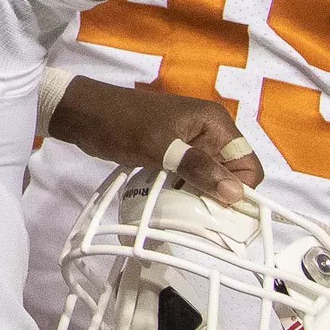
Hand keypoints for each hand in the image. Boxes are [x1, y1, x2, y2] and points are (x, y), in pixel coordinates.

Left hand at [48, 77, 261, 206]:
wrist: (82, 113)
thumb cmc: (121, 124)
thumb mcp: (160, 148)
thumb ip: (198, 169)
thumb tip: (236, 194)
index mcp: (214, 123)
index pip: (248, 164)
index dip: (240, 190)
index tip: (220, 211)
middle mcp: (209, 131)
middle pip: (231, 173)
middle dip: (220, 195)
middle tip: (200, 216)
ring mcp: (190, 142)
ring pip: (210, 177)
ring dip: (200, 195)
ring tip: (184, 212)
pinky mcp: (173, 151)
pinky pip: (190, 176)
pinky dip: (185, 190)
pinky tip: (172, 203)